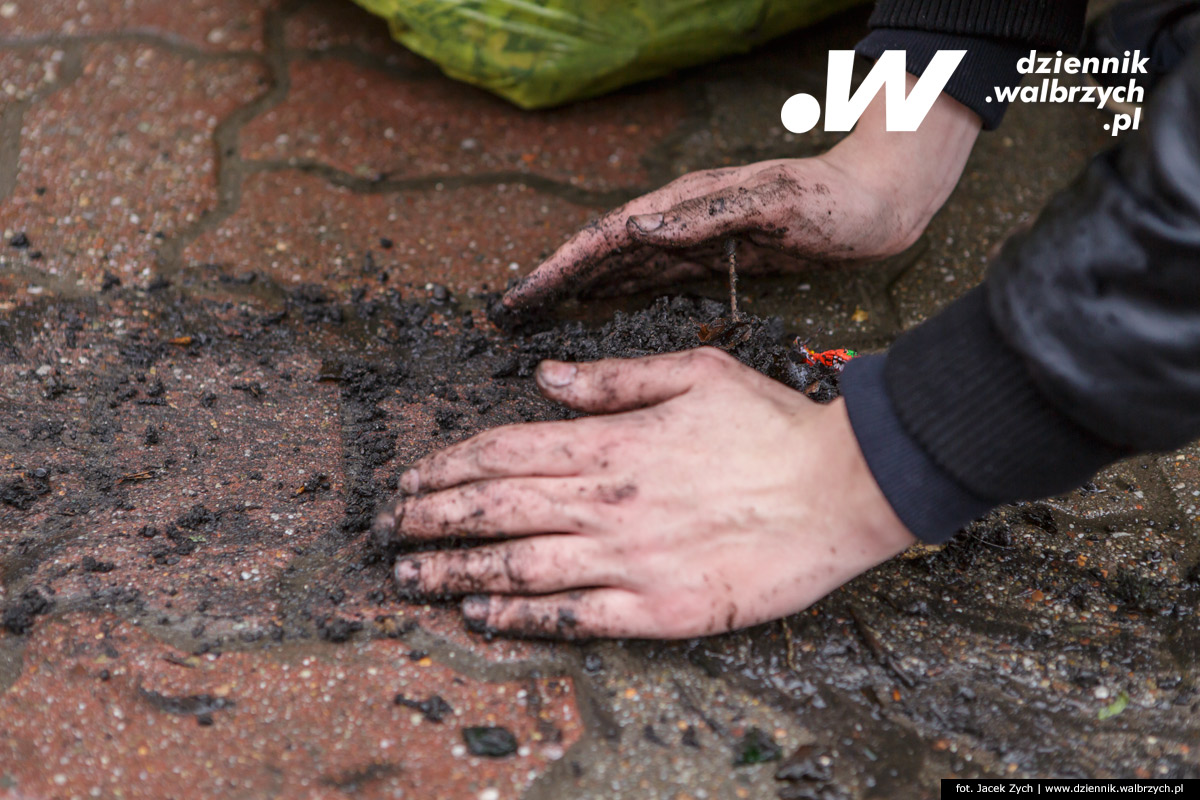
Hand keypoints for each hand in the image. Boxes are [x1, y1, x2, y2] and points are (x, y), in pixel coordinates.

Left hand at [372, 349, 915, 638]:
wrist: (842, 490)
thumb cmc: (773, 426)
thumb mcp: (693, 372)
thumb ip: (610, 379)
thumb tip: (543, 377)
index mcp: (610, 444)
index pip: (502, 452)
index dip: (447, 464)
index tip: (412, 475)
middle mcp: (604, 502)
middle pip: (492, 509)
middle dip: (430, 516)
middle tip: (388, 525)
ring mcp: (625, 560)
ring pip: (515, 565)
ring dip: (451, 569)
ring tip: (406, 573)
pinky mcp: (655, 610)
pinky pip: (568, 617)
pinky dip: (517, 615)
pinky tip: (478, 613)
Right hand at [493, 77, 979, 323]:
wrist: (881, 203)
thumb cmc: (833, 200)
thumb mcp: (774, 202)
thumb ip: (707, 214)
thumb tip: (639, 229)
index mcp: (687, 204)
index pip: (608, 237)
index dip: (562, 266)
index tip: (524, 293)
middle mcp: (682, 220)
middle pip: (603, 253)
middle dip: (555, 280)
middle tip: (511, 312)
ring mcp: (696, 238)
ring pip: (622, 266)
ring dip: (579, 287)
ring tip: (538, 312)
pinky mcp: (715, 256)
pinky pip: (653, 276)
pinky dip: (619, 291)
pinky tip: (600, 305)